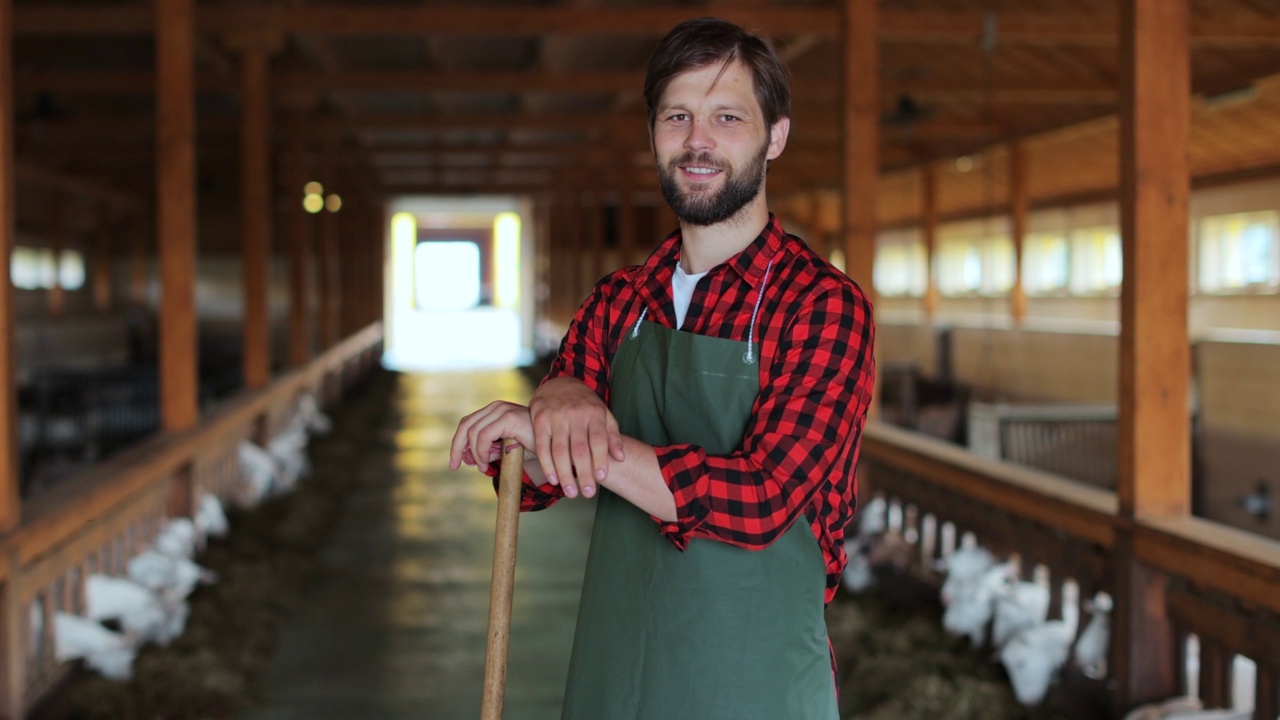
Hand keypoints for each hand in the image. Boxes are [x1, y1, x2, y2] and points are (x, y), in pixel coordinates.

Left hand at [449, 401, 535, 471]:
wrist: (556, 444)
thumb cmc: (534, 446)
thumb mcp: (506, 450)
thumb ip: (489, 451)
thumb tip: (468, 458)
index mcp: (495, 411)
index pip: (468, 424)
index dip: (458, 443)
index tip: (456, 462)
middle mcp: (497, 407)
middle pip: (465, 425)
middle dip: (457, 447)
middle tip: (455, 466)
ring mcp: (503, 410)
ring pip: (473, 432)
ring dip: (473, 453)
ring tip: (482, 467)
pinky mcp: (508, 417)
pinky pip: (483, 436)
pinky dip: (480, 452)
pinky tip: (485, 463)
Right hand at [529, 377, 624, 499]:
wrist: (560, 383)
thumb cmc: (586, 405)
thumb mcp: (603, 415)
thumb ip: (613, 436)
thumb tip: (621, 458)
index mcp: (594, 413)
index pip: (598, 439)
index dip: (600, 459)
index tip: (601, 478)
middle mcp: (575, 414)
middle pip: (579, 449)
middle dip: (584, 473)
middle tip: (587, 493)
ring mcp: (555, 416)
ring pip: (559, 450)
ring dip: (565, 474)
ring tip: (571, 492)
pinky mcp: (539, 419)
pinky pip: (542, 446)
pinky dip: (547, 464)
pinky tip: (553, 479)